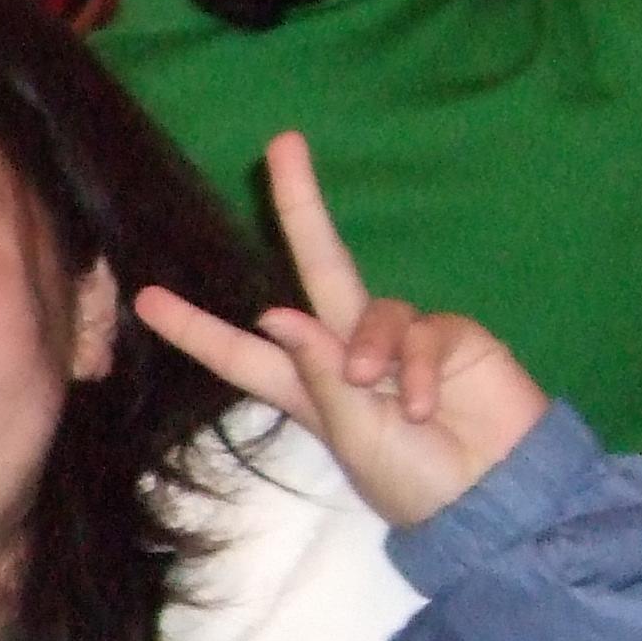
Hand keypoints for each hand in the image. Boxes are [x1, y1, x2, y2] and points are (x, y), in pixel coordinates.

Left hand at [131, 132, 547, 531]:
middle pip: (317, 265)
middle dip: (300, 206)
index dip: (193, 326)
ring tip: (380, 393)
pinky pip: (421, 331)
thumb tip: (276, 313)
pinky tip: (424, 404)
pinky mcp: (450, 336)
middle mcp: (347, 353)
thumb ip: (318, 376)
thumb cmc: (413, 479)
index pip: (238, 351)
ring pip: (369, 309)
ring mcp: (399, 340)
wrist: (496, 495)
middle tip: (280, 145)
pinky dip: (417, 369)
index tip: (144, 299)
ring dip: (369, 349)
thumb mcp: (352, 436)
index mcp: (305, 387)